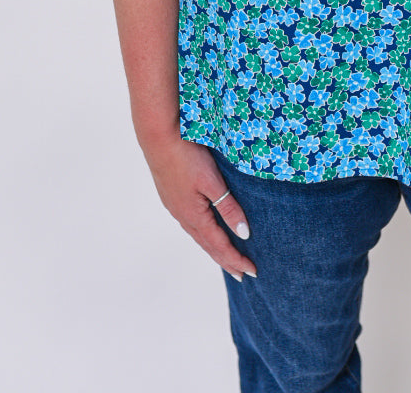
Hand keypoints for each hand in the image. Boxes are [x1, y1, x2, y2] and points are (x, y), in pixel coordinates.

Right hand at [141, 133, 257, 280]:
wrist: (159, 136)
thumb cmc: (187, 156)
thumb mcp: (213, 182)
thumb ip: (228, 208)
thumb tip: (244, 234)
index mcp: (194, 215)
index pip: (219, 245)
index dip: (236, 259)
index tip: (252, 272)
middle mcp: (183, 215)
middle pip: (208, 245)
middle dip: (226, 260)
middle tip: (241, 274)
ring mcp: (175, 206)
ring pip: (198, 235)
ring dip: (214, 248)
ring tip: (226, 258)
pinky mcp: (172, 196)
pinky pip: (191, 223)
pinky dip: (203, 234)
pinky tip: (205, 230)